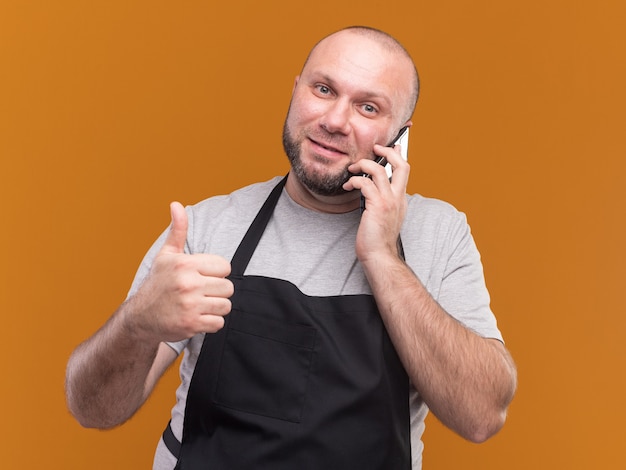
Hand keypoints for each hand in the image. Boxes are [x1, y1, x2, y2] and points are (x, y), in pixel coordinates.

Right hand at [129, 202, 233, 342]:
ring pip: (225, 306)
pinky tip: (197, 317)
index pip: (225, 266)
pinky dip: (211, 322)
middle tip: (201, 293)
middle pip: (228, 288)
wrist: (140, 318)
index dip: (216, 273)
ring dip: (215, 307)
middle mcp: (188, 284)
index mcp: (185, 264)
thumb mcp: (166, 255)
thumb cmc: (158, 284)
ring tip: (200, 304)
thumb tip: (176, 205)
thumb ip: (177, 230)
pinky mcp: (191, 324)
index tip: (203, 276)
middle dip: (218, 291)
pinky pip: (218, 323)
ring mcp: (190, 306)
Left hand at [344, 143, 409, 262]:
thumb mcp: (383, 216)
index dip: (399, 155)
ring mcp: (389, 201)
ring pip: (380, 170)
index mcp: (400, 199)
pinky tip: (347, 186)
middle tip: (375, 148)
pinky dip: (354, 181)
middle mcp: (398, 198)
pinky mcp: (377, 206)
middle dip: (388, 152)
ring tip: (352, 169)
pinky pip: (365, 183)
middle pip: (401, 165)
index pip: (405, 170)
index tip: (393, 146)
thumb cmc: (377, 239)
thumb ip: (381, 201)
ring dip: (363, 165)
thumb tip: (370, 189)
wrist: (379, 256)